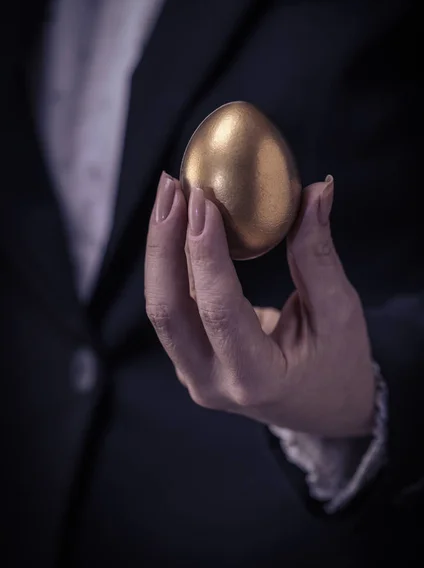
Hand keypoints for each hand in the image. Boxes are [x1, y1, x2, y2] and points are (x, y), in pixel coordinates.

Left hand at [145, 172, 374, 437]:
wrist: (326, 407)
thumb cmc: (339, 364)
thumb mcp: (339, 312)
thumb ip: (318, 254)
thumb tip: (316, 191)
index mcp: (256, 378)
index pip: (218, 310)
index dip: (205, 251)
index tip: (202, 199)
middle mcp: (212, 381)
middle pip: (167, 309)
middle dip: (163, 243)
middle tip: (172, 188)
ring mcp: (194, 373)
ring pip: (162, 306)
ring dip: (160, 248)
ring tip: (170, 196)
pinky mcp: (190, 359)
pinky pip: (173, 307)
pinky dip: (171, 263)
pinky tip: (178, 224)